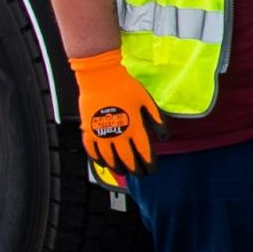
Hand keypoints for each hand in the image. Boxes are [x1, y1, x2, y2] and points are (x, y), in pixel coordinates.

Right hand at [69, 48, 163, 177]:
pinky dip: (99, 160)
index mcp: (134, 127)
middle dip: (136, 170)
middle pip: (128, 160)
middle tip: (140, 174)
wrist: (100, 77)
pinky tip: (104, 163)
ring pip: (110, 160)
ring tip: (124, 171)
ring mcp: (101, 134)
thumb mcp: (146, 100)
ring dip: (118, 168)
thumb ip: (156, 119)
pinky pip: (92, 152)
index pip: (144, 152)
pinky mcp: (88, 131)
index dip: (149, 163)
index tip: (152, 169)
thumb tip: (164, 137)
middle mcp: (118, 134)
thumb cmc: (124, 86)